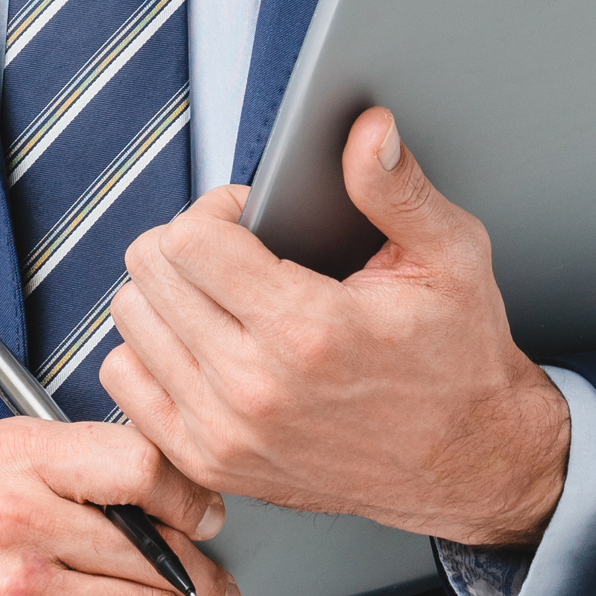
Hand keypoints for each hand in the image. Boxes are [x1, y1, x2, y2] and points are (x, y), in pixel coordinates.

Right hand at [0, 418, 239, 595]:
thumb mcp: (9, 467)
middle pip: (156, 550)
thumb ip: (89, 465)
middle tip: (212, 593)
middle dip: (201, 580)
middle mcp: (12, 522)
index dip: (189, 497)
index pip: (140, 465)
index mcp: (16, 458)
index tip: (203, 518)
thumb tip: (189, 494)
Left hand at [101, 107, 570, 545]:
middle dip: (189, 242)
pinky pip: (126, 380)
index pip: (191, 239)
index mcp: (308, 331)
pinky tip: (199, 341)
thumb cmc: (458, 361)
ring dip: (167, 294)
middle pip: (152, 271)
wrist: (469, 464)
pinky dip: (151, 352)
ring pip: (132, 321)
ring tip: (220, 294)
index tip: (250, 215)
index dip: (218, 208)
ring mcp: (226, 434)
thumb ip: (397, 189)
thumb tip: (367, 131)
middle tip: (237, 251)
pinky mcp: (210, 464)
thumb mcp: (450, 259)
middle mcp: (255, 388)